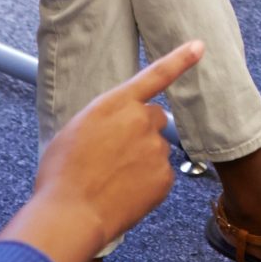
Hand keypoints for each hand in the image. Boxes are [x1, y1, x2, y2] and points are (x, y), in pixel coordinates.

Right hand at [29, 40, 205, 254]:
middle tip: (115, 155)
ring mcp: (156, 149)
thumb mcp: (73, 132)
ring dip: (141, 159)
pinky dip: (146, 183)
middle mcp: (141, 121)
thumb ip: (102, 121)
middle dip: (141, 131)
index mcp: (115, 104)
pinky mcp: (165, 177)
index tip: (200, 46)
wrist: (69, 215)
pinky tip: (123, 193)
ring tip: (111, 179)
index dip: (179, 59)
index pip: (154, 75)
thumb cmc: (61, 175)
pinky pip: (160, 175)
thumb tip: (114, 130)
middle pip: (155, 118)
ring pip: (156, 149)